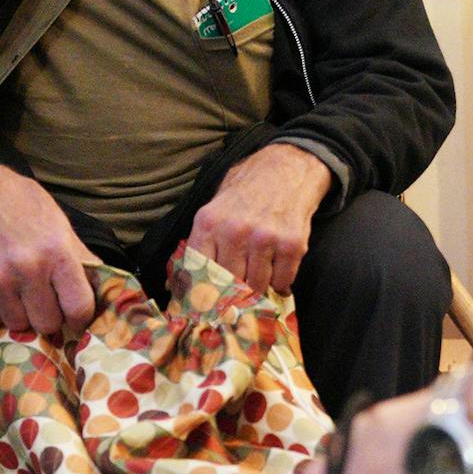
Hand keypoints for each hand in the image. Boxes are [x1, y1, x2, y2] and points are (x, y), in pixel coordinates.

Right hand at [0, 160, 98, 335]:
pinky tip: (1, 293)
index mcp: (56, 253)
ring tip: (21, 295)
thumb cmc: (24, 207)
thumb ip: (83, 261)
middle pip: (47, 324)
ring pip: (18, 326)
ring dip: (22, 316)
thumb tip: (105, 290)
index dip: (80, 319)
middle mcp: (26, 268)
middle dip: (50, 318)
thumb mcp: (62, 226)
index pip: (78, 308)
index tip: (75, 317)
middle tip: (46, 303)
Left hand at [188, 143, 332, 293]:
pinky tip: (278, 271)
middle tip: (237, 299)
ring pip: (257, 286)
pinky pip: (283, 280)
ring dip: (259, 288)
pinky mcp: (291, 244)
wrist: (288, 167)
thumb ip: (202, 243)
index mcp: (209, 223)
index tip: (206, 307)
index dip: (201, 295)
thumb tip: (180, 285)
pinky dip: (281, 282)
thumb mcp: (214, 207)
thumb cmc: (247, 190)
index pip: (198, 273)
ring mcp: (265, 239)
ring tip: (260, 278)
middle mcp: (235, 231)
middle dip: (233, 295)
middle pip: (228, 285)